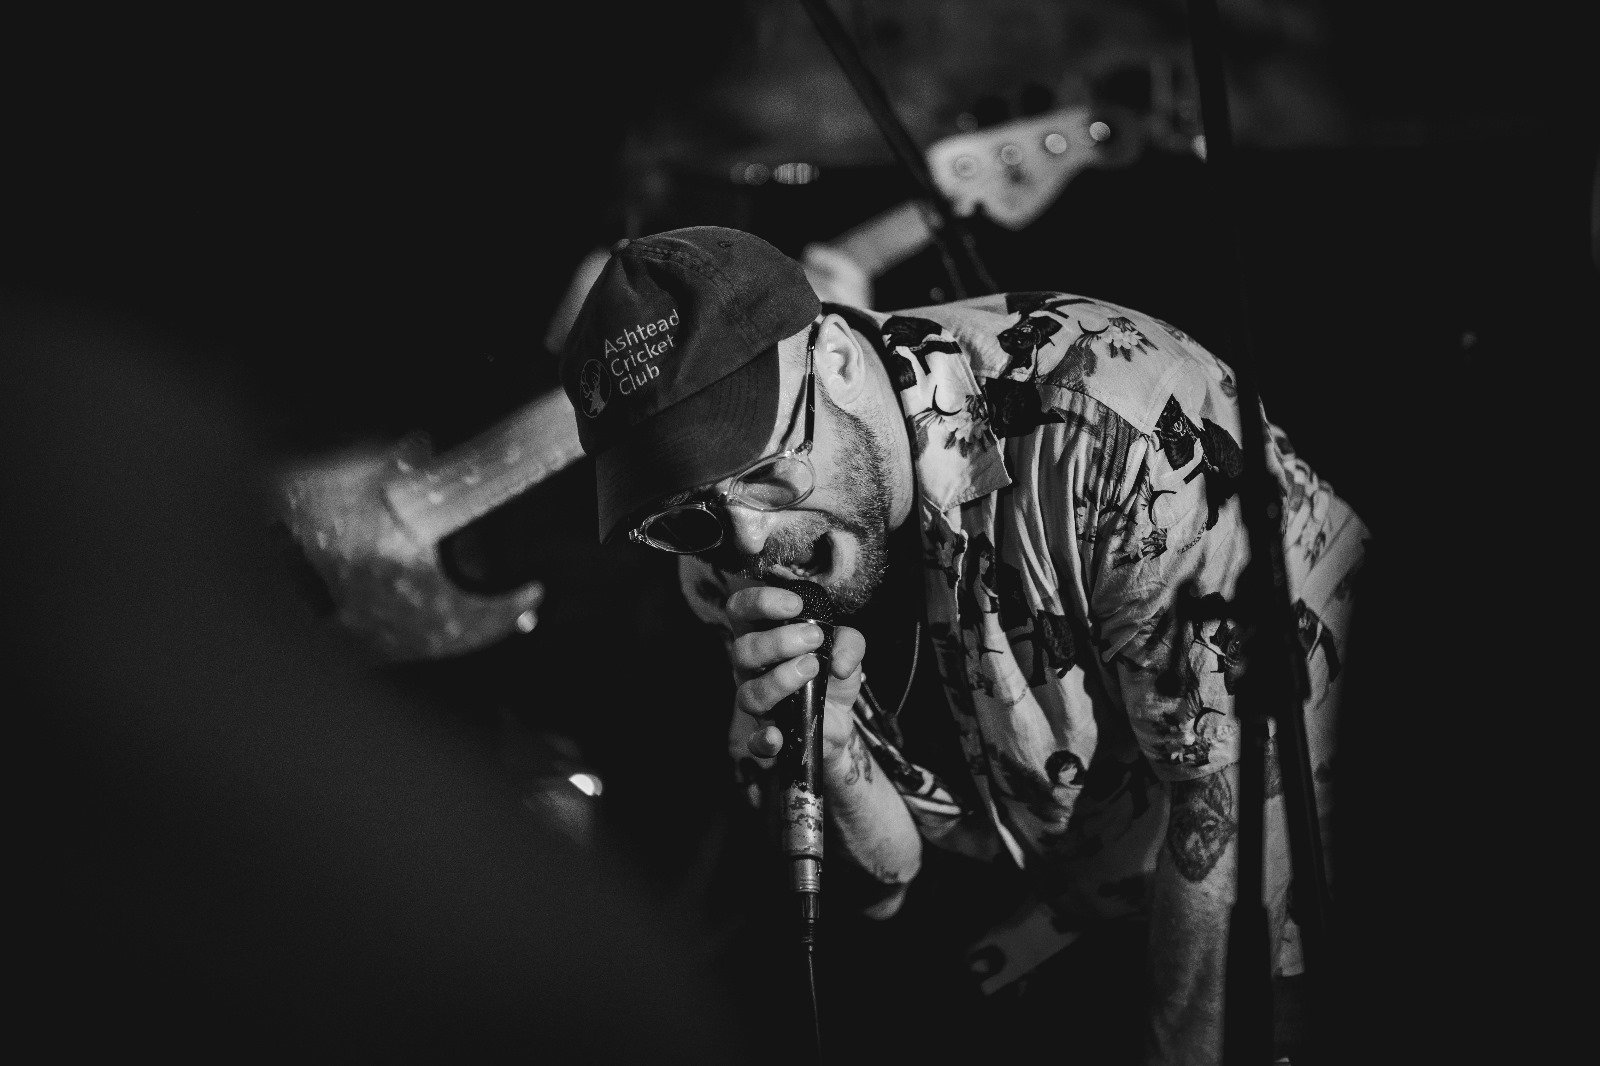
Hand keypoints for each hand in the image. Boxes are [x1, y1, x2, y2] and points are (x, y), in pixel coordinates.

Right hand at [725, 584, 864, 766]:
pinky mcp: (767, 732)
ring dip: (781, 678)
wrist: (840, 717)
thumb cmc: (831, 672)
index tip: (796, 605)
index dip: (761, 602)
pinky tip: (778, 735)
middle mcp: (750, 667)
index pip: (741, 610)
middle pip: (742, 650)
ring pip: (749, 692)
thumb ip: (849, 643)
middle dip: (778, 641)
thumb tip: (839, 664)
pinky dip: (764, 739)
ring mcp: (755, 700)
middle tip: (813, 638)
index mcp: (761, 635)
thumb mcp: (847, 649)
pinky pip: (756, 740)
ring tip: (812, 668)